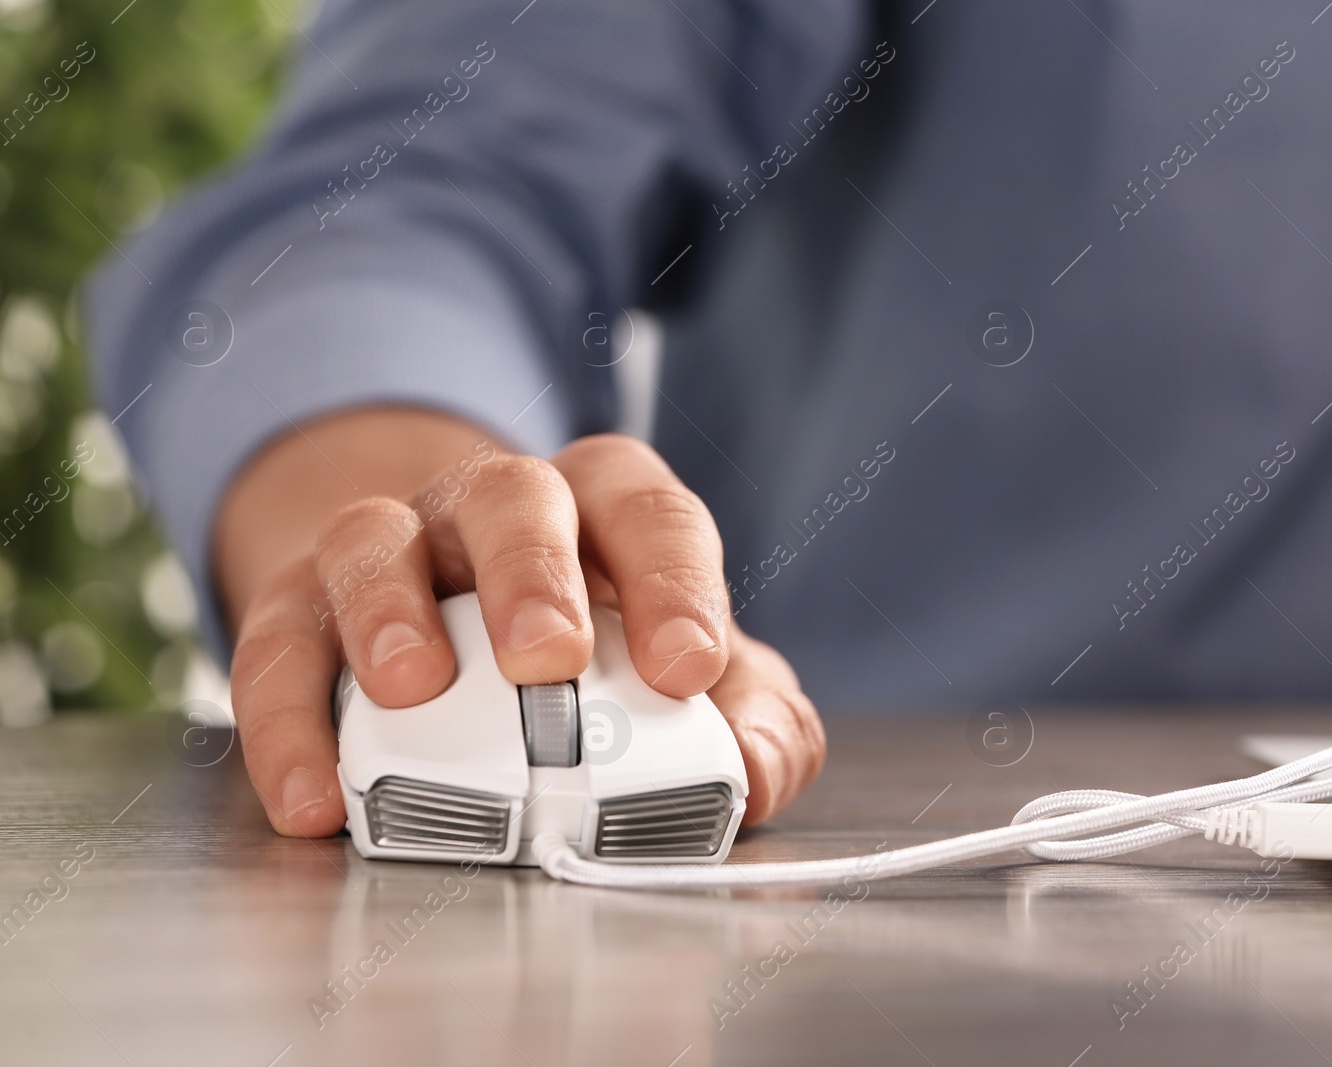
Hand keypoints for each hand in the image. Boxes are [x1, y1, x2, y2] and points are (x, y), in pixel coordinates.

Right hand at [215, 410, 823, 837]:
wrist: (463, 632)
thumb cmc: (605, 658)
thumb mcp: (695, 681)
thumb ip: (754, 720)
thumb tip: (756, 776)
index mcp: (606, 512)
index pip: (648, 514)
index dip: (672, 583)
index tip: (687, 670)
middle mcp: (497, 509)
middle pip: (514, 496)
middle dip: (532, 572)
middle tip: (546, 660)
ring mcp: (395, 546)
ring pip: (374, 536)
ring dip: (389, 609)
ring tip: (412, 690)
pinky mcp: (302, 604)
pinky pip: (279, 641)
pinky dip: (288, 719)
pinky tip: (316, 798)